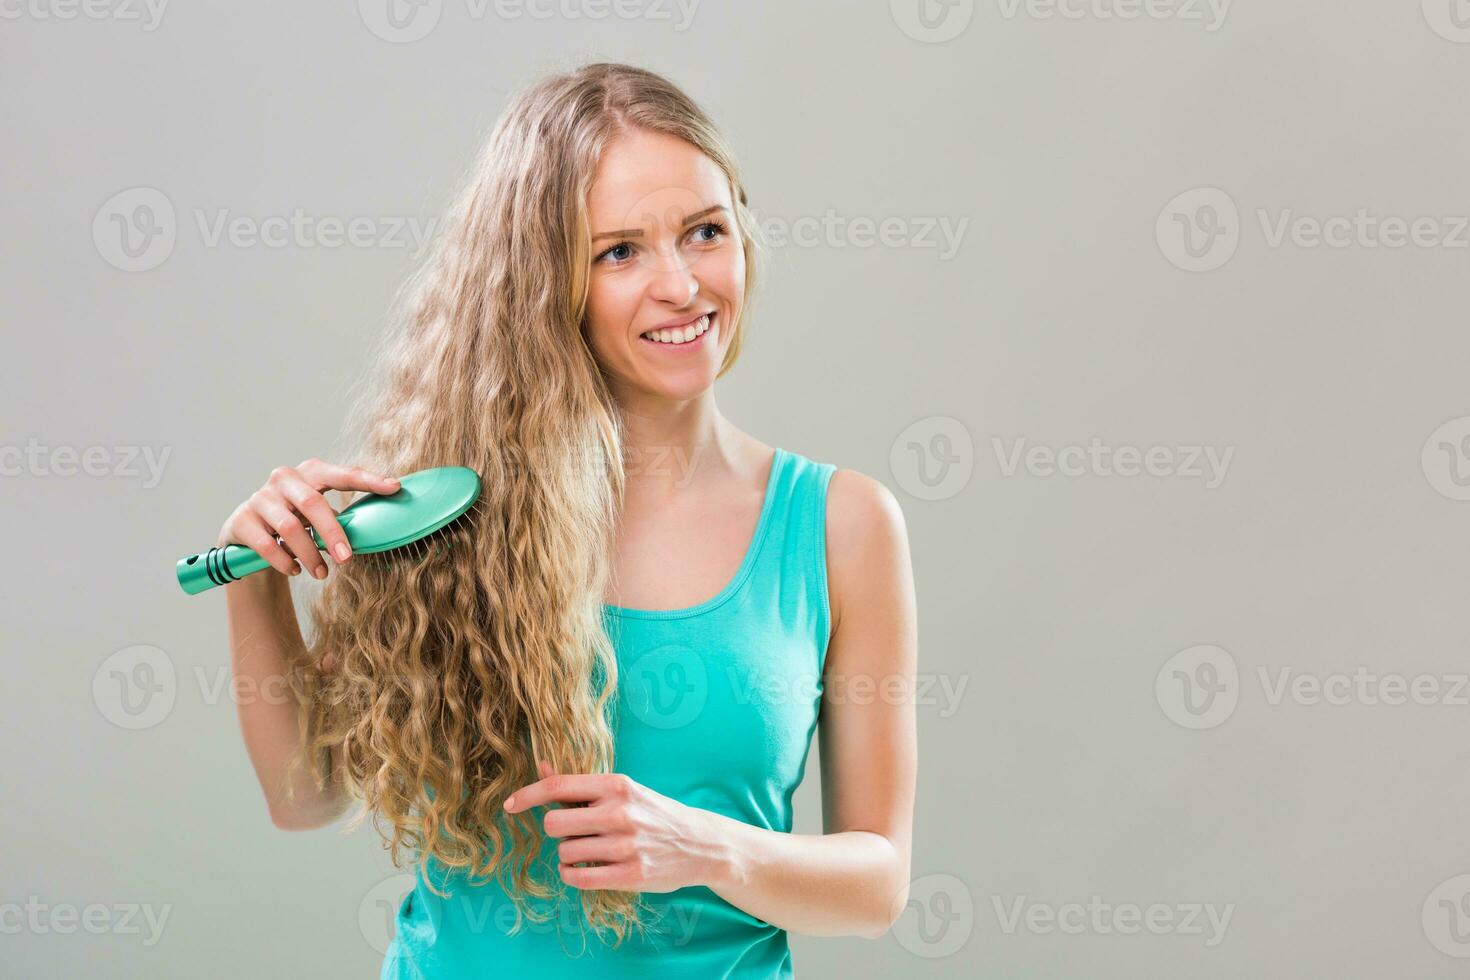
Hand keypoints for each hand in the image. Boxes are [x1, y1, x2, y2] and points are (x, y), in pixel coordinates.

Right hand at [216, 458, 399, 581]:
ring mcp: (260, 497)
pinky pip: (267, 545)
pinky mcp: (242, 519)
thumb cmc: (296, 522)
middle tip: (347, 558)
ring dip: (309, 555)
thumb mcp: (318, 516)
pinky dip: (284, 561)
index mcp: (310, 473)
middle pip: (313, 504)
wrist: (247, 534)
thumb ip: (341, 518)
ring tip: (322, 574)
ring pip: (290, 528)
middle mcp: (284, 478)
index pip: (342, 474)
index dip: (369, 480)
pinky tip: (295, 570)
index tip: (395, 487)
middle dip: (333, 533)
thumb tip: (376, 534)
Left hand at [503, 761, 727, 892]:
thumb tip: (540, 766)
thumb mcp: (622, 790)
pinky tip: (583, 869)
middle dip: (557, 831)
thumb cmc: (653, 813)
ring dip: (568, 855)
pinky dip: (572, 875)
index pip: (559, 787)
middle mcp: (620, 812)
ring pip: (565, 853)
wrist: (700, 843)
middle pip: (554, 824)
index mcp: (616, 785)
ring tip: (589, 852)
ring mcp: (626, 845)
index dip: (527, 796)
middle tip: (575, 833)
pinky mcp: (631, 875)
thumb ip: (580, 784)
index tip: (509, 806)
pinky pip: (578, 878)